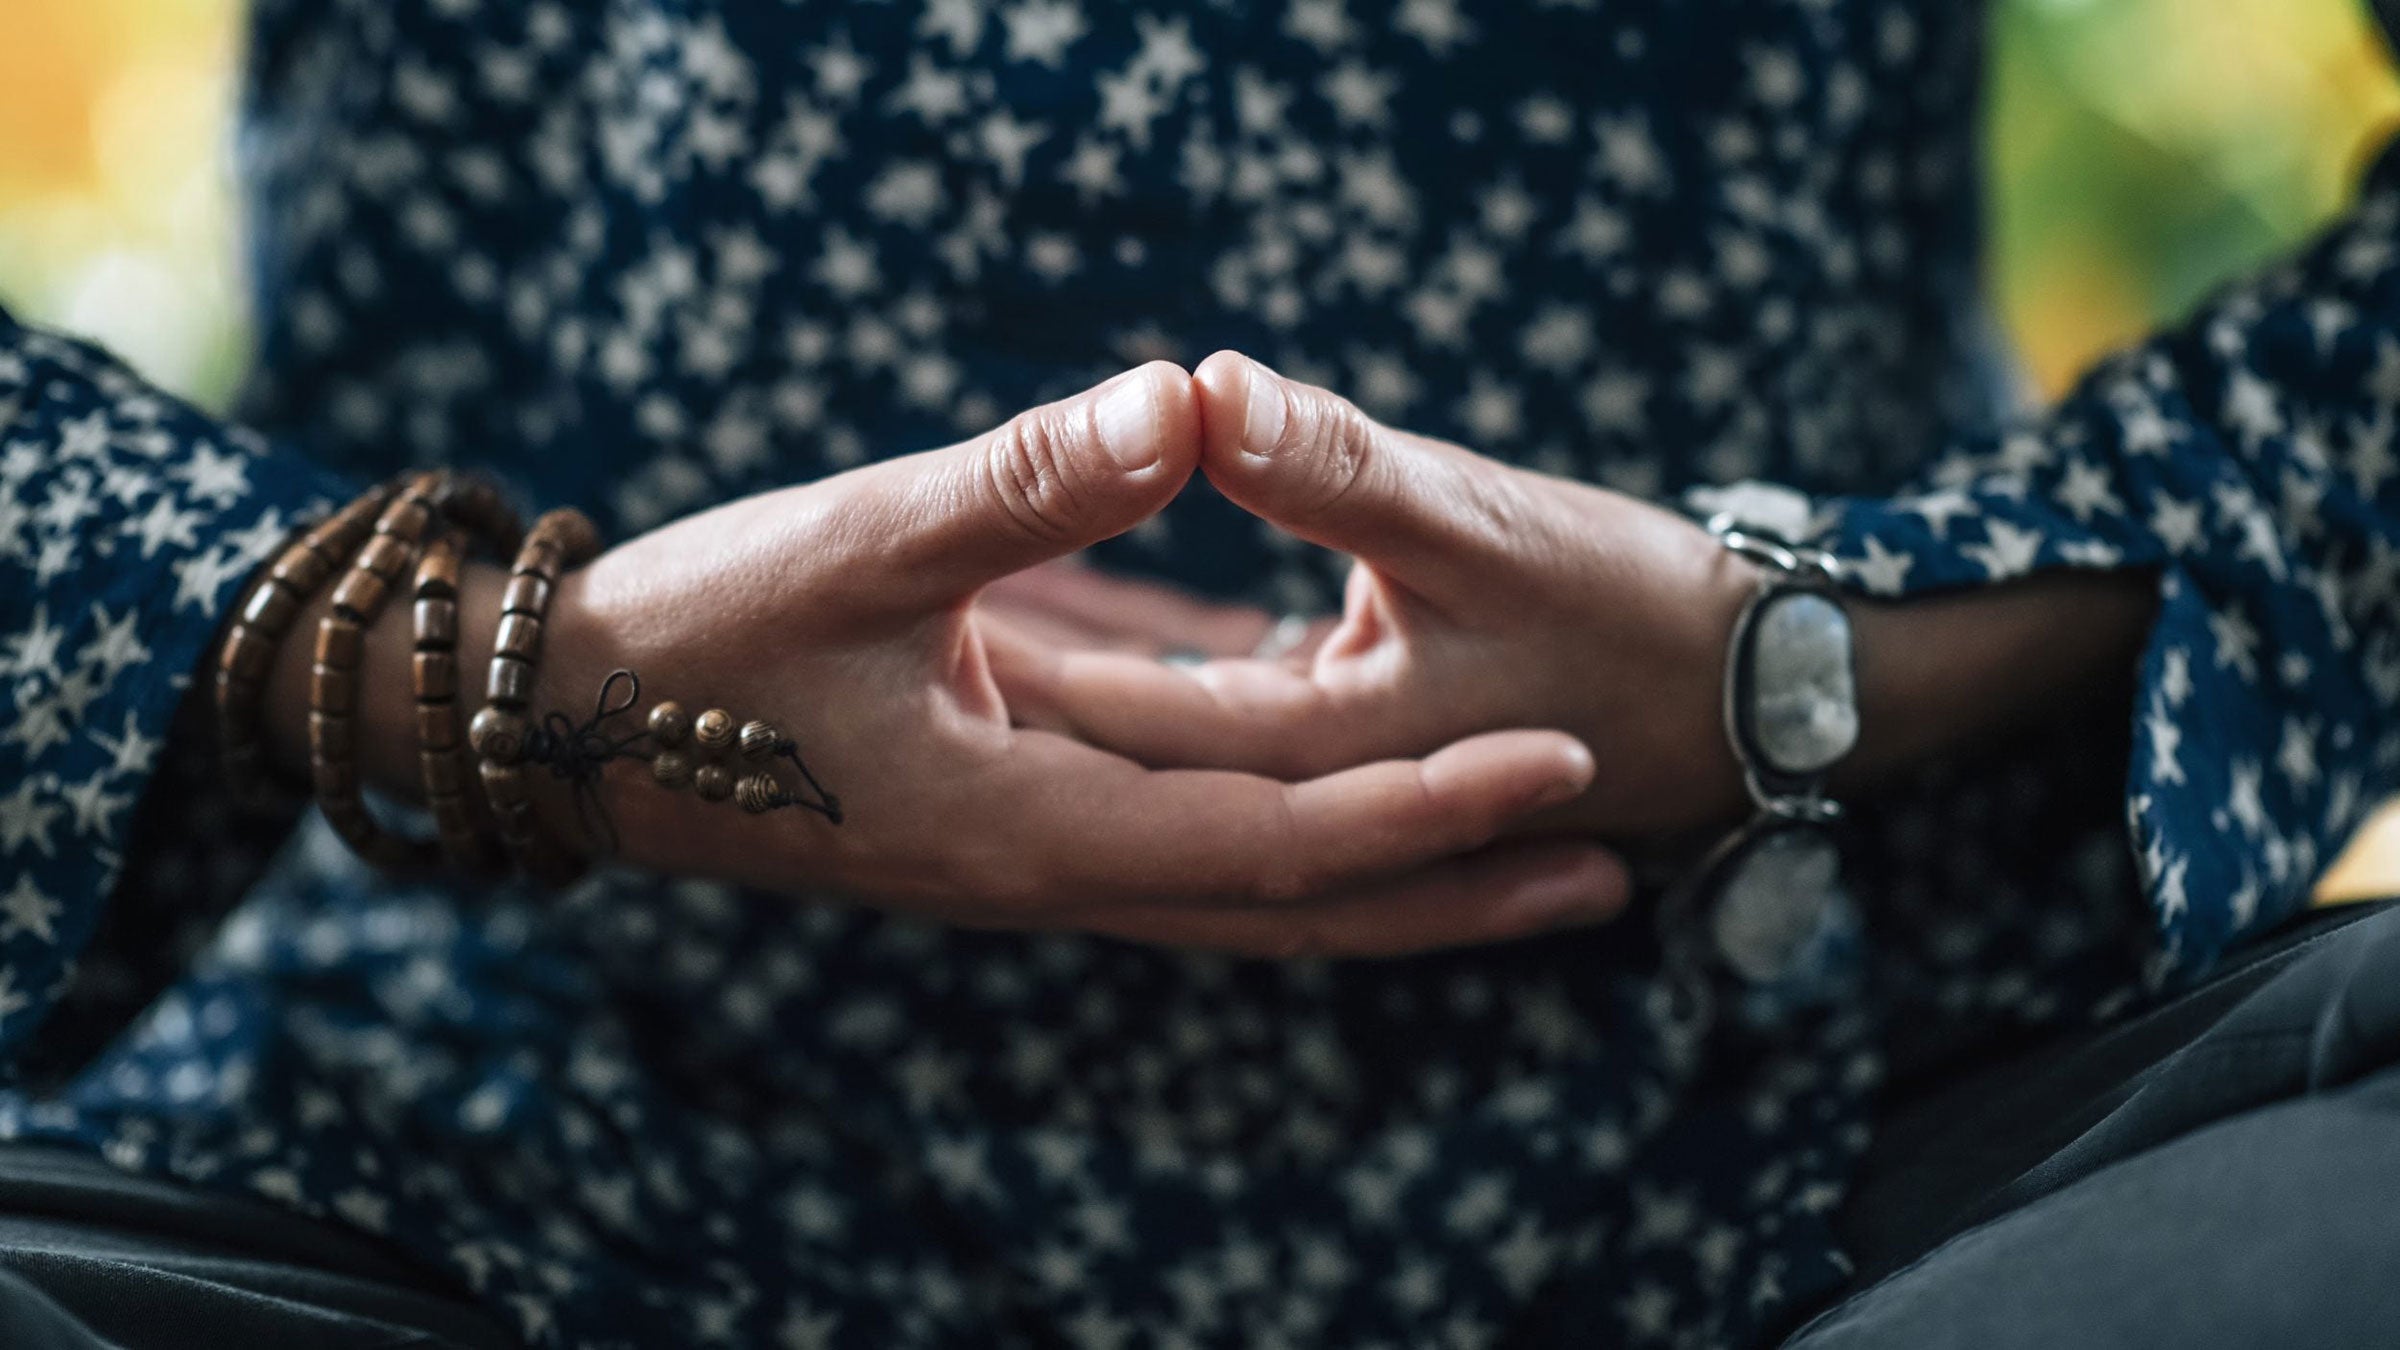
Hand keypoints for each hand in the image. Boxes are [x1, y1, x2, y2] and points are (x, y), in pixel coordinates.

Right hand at [272, 364, 1630, 956]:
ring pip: (1244, 891)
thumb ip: (1028, 476)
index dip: (1427, 806)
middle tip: (1603, 873)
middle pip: (1291, 905)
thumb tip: (1189, 395)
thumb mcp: (859, 541)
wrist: (567, 726)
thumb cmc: (699, 634)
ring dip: (1382, 876)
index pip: (1278, 838)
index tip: (1562, 767)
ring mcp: (1029, 857)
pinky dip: (1278, 838)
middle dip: (1448, 889)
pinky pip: (1178, 847)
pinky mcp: (1006, 821)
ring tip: (1509, 853)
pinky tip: (1332, 800)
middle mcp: (1050, 869)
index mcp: (1034, 823)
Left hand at [995, 354, 2160, 838]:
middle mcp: (1313, 789)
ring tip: (973, 641)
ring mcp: (1346, 783)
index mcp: (1315, 753)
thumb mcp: (1480, 522)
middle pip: (1125, 749)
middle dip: (1018, 694)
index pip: (1114, 710)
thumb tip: (1189, 384)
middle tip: (891, 641)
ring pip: (1178, 748)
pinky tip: (1111, 637)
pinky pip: (1243, 730)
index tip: (894, 604)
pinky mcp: (1380, 750)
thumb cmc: (1643, 607)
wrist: (1786, 691)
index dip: (1005, 650)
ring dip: (1088, 695)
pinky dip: (1171, 688)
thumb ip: (1328, 463)